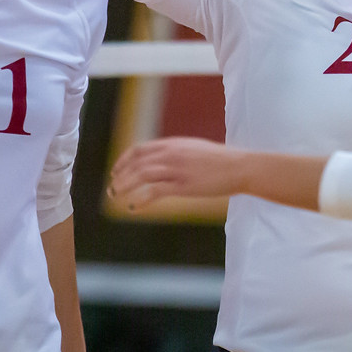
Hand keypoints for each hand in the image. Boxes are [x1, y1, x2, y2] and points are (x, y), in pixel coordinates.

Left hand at [110, 136, 239, 210]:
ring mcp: (177, 169)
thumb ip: (176, 153)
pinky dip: (140, 200)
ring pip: (142, 175)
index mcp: (173, 144)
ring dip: (125, 186)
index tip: (116, 172)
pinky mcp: (184, 185)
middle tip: (112, 189)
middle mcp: (172, 154)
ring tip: (117, 196)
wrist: (240, 166)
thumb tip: (162, 161)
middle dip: (120, 176)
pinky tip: (134, 208)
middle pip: (136, 163)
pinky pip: (155, 192)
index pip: (139, 150)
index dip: (123, 161)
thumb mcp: (194, 149)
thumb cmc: (220, 160)